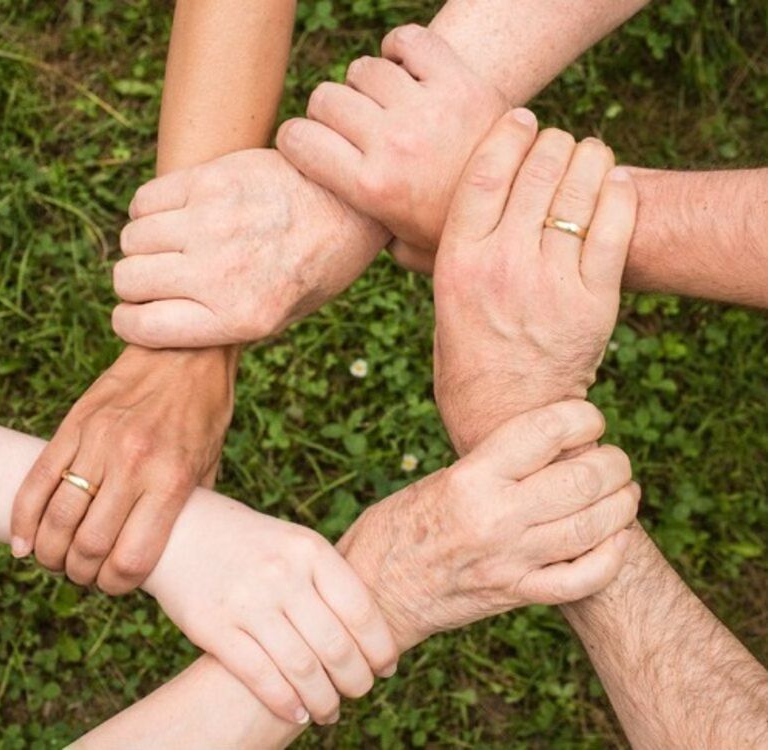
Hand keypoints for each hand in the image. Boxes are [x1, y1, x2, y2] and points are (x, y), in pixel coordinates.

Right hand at [10, 345, 235, 592]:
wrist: (185, 351)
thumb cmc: (204, 413)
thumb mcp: (210, 464)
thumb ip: (187, 509)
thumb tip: (170, 551)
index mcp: (171, 480)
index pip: (131, 558)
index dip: (117, 585)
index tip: (115, 585)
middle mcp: (133, 464)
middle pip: (88, 546)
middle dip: (82, 574)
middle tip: (85, 575)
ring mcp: (98, 442)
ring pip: (57, 518)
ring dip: (50, 553)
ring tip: (57, 560)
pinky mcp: (74, 425)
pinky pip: (37, 480)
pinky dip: (23, 519)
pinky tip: (24, 542)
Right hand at [111, 149, 389, 348]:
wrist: (350, 205)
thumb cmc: (314, 267)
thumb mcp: (280, 317)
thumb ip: (220, 324)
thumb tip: (157, 322)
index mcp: (239, 318)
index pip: (141, 327)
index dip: (130, 322)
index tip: (138, 313)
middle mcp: (220, 273)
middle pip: (128, 280)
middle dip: (135, 284)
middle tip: (159, 277)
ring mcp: (212, 223)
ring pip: (132, 239)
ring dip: (143, 245)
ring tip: (172, 244)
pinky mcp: (211, 180)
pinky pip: (145, 200)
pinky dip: (149, 211)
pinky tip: (176, 215)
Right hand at [143, 491, 397, 725]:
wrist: (180, 528)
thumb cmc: (250, 542)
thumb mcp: (294, 543)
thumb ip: (328, 580)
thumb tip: (371, 634)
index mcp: (310, 549)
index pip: (361, 610)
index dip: (380, 647)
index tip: (386, 668)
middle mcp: (283, 574)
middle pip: (336, 646)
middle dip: (356, 681)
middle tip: (360, 692)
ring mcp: (247, 601)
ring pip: (302, 669)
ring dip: (324, 701)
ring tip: (330, 711)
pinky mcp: (214, 626)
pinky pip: (260, 676)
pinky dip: (286, 703)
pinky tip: (298, 713)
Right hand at [277, 24, 506, 270]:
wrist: (525, 205)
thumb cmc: (456, 231)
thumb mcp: (406, 249)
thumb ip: (368, 237)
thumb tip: (339, 229)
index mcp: (372, 188)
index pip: (298, 139)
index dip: (295, 139)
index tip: (307, 144)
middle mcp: (393, 144)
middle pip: (326, 98)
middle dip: (328, 112)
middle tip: (350, 127)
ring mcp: (427, 109)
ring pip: (363, 69)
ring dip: (366, 84)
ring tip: (384, 104)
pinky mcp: (459, 81)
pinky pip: (408, 41)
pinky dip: (400, 48)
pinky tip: (405, 70)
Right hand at [338, 400, 638, 650]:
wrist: (374, 592)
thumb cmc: (398, 526)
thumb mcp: (439, 480)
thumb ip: (494, 466)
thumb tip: (552, 448)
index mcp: (470, 478)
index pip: (546, 431)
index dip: (583, 417)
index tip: (589, 419)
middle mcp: (495, 517)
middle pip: (583, 479)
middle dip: (614, 463)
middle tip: (614, 459)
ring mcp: (510, 561)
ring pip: (594, 527)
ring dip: (622, 504)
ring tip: (624, 492)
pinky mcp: (516, 595)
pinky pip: (582, 579)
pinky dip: (611, 557)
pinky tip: (615, 539)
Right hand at [433, 110, 637, 453]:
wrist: (506, 414)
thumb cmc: (467, 356)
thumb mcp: (441, 301)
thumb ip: (437, 255)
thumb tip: (420, 215)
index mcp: (458, 261)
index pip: (486, 171)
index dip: (508, 133)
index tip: (521, 117)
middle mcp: (503, 265)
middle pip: (538, 170)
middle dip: (553, 142)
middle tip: (558, 142)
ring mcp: (551, 282)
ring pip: (580, 190)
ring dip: (590, 158)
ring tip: (590, 155)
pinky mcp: (593, 302)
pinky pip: (615, 228)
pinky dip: (619, 194)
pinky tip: (615, 183)